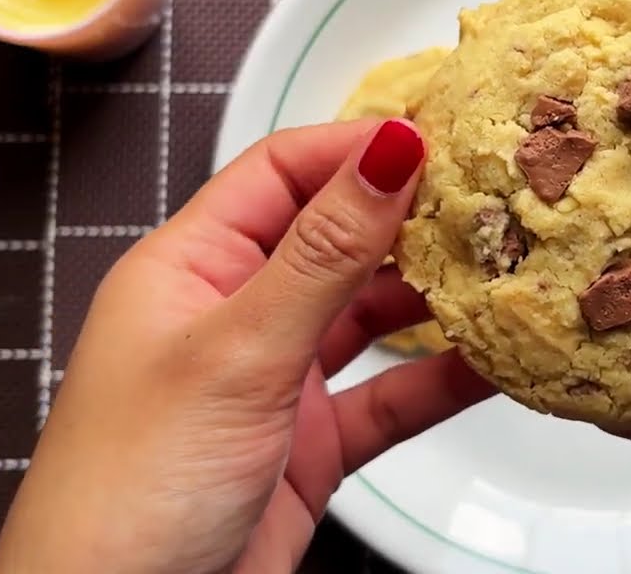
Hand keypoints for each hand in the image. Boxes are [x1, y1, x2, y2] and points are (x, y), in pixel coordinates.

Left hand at [0, 119, 492, 572]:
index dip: (360, 149)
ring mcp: (277, 379)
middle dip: (411, 221)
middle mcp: (236, 313)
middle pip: (338, 238)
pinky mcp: (312, 441)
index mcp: (191, 267)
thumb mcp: (239, 351)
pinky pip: (390, 393)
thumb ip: (324, 254)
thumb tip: (387, 154)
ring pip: (371, 316)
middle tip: (488, 203)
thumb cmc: (129, 490)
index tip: (441, 140)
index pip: (285, 172)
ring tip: (500, 275)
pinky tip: (488, 362)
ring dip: (434, 300)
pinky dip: (440, 378)